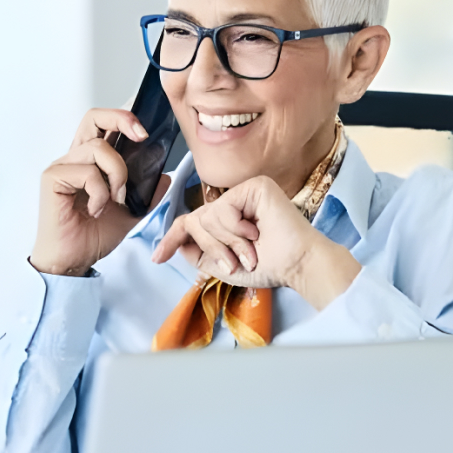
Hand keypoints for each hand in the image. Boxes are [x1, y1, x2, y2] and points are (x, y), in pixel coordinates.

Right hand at [30, 109, 172, 275]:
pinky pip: (87, 172)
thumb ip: (147, 193)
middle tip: (141, 137)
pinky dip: (100, 192)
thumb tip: (165, 175)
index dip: (125, 118)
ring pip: (98, 148)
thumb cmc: (92, 236)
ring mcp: (62, 166)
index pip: (104, 125)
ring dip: (117, 173)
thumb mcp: (131, 212)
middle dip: (122, 119)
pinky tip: (96, 210)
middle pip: (94, 116)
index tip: (146, 133)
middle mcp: (75, 158)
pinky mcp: (53, 178)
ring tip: (116, 199)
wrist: (73, 261)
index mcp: (91, 161)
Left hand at [151, 176, 360, 309]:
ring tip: (250, 251)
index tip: (157, 259)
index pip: (190, 222)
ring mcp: (244, 192)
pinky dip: (235, 229)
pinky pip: (223, 209)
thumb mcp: (222, 265)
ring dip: (227, 243)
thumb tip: (177, 241)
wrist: (295, 266)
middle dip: (211, 247)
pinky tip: (256, 233)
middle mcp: (234, 201)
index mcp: (227, 219)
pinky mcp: (255, 185)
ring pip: (207, 217)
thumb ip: (199, 253)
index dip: (171, 239)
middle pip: (196, 221)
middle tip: (235, 263)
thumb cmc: (267, 266)